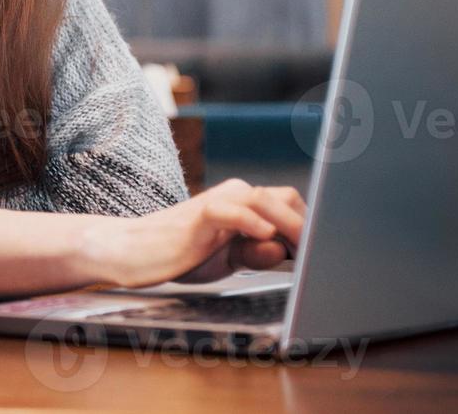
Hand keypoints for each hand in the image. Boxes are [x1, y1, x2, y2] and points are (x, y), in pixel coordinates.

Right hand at [88, 179, 306, 288]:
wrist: (133, 251)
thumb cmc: (179, 253)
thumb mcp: (227, 259)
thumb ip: (256, 254)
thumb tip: (285, 252)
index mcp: (242, 205)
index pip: (289, 205)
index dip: (310, 227)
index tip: (324, 253)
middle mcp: (233, 196)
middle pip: (284, 197)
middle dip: (308, 224)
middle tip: (321, 254)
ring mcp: (215, 203)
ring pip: (262, 199)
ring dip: (289, 223)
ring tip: (305, 247)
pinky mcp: (197, 216)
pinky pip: (229, 211)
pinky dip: (250, 221)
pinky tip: (265, 236)